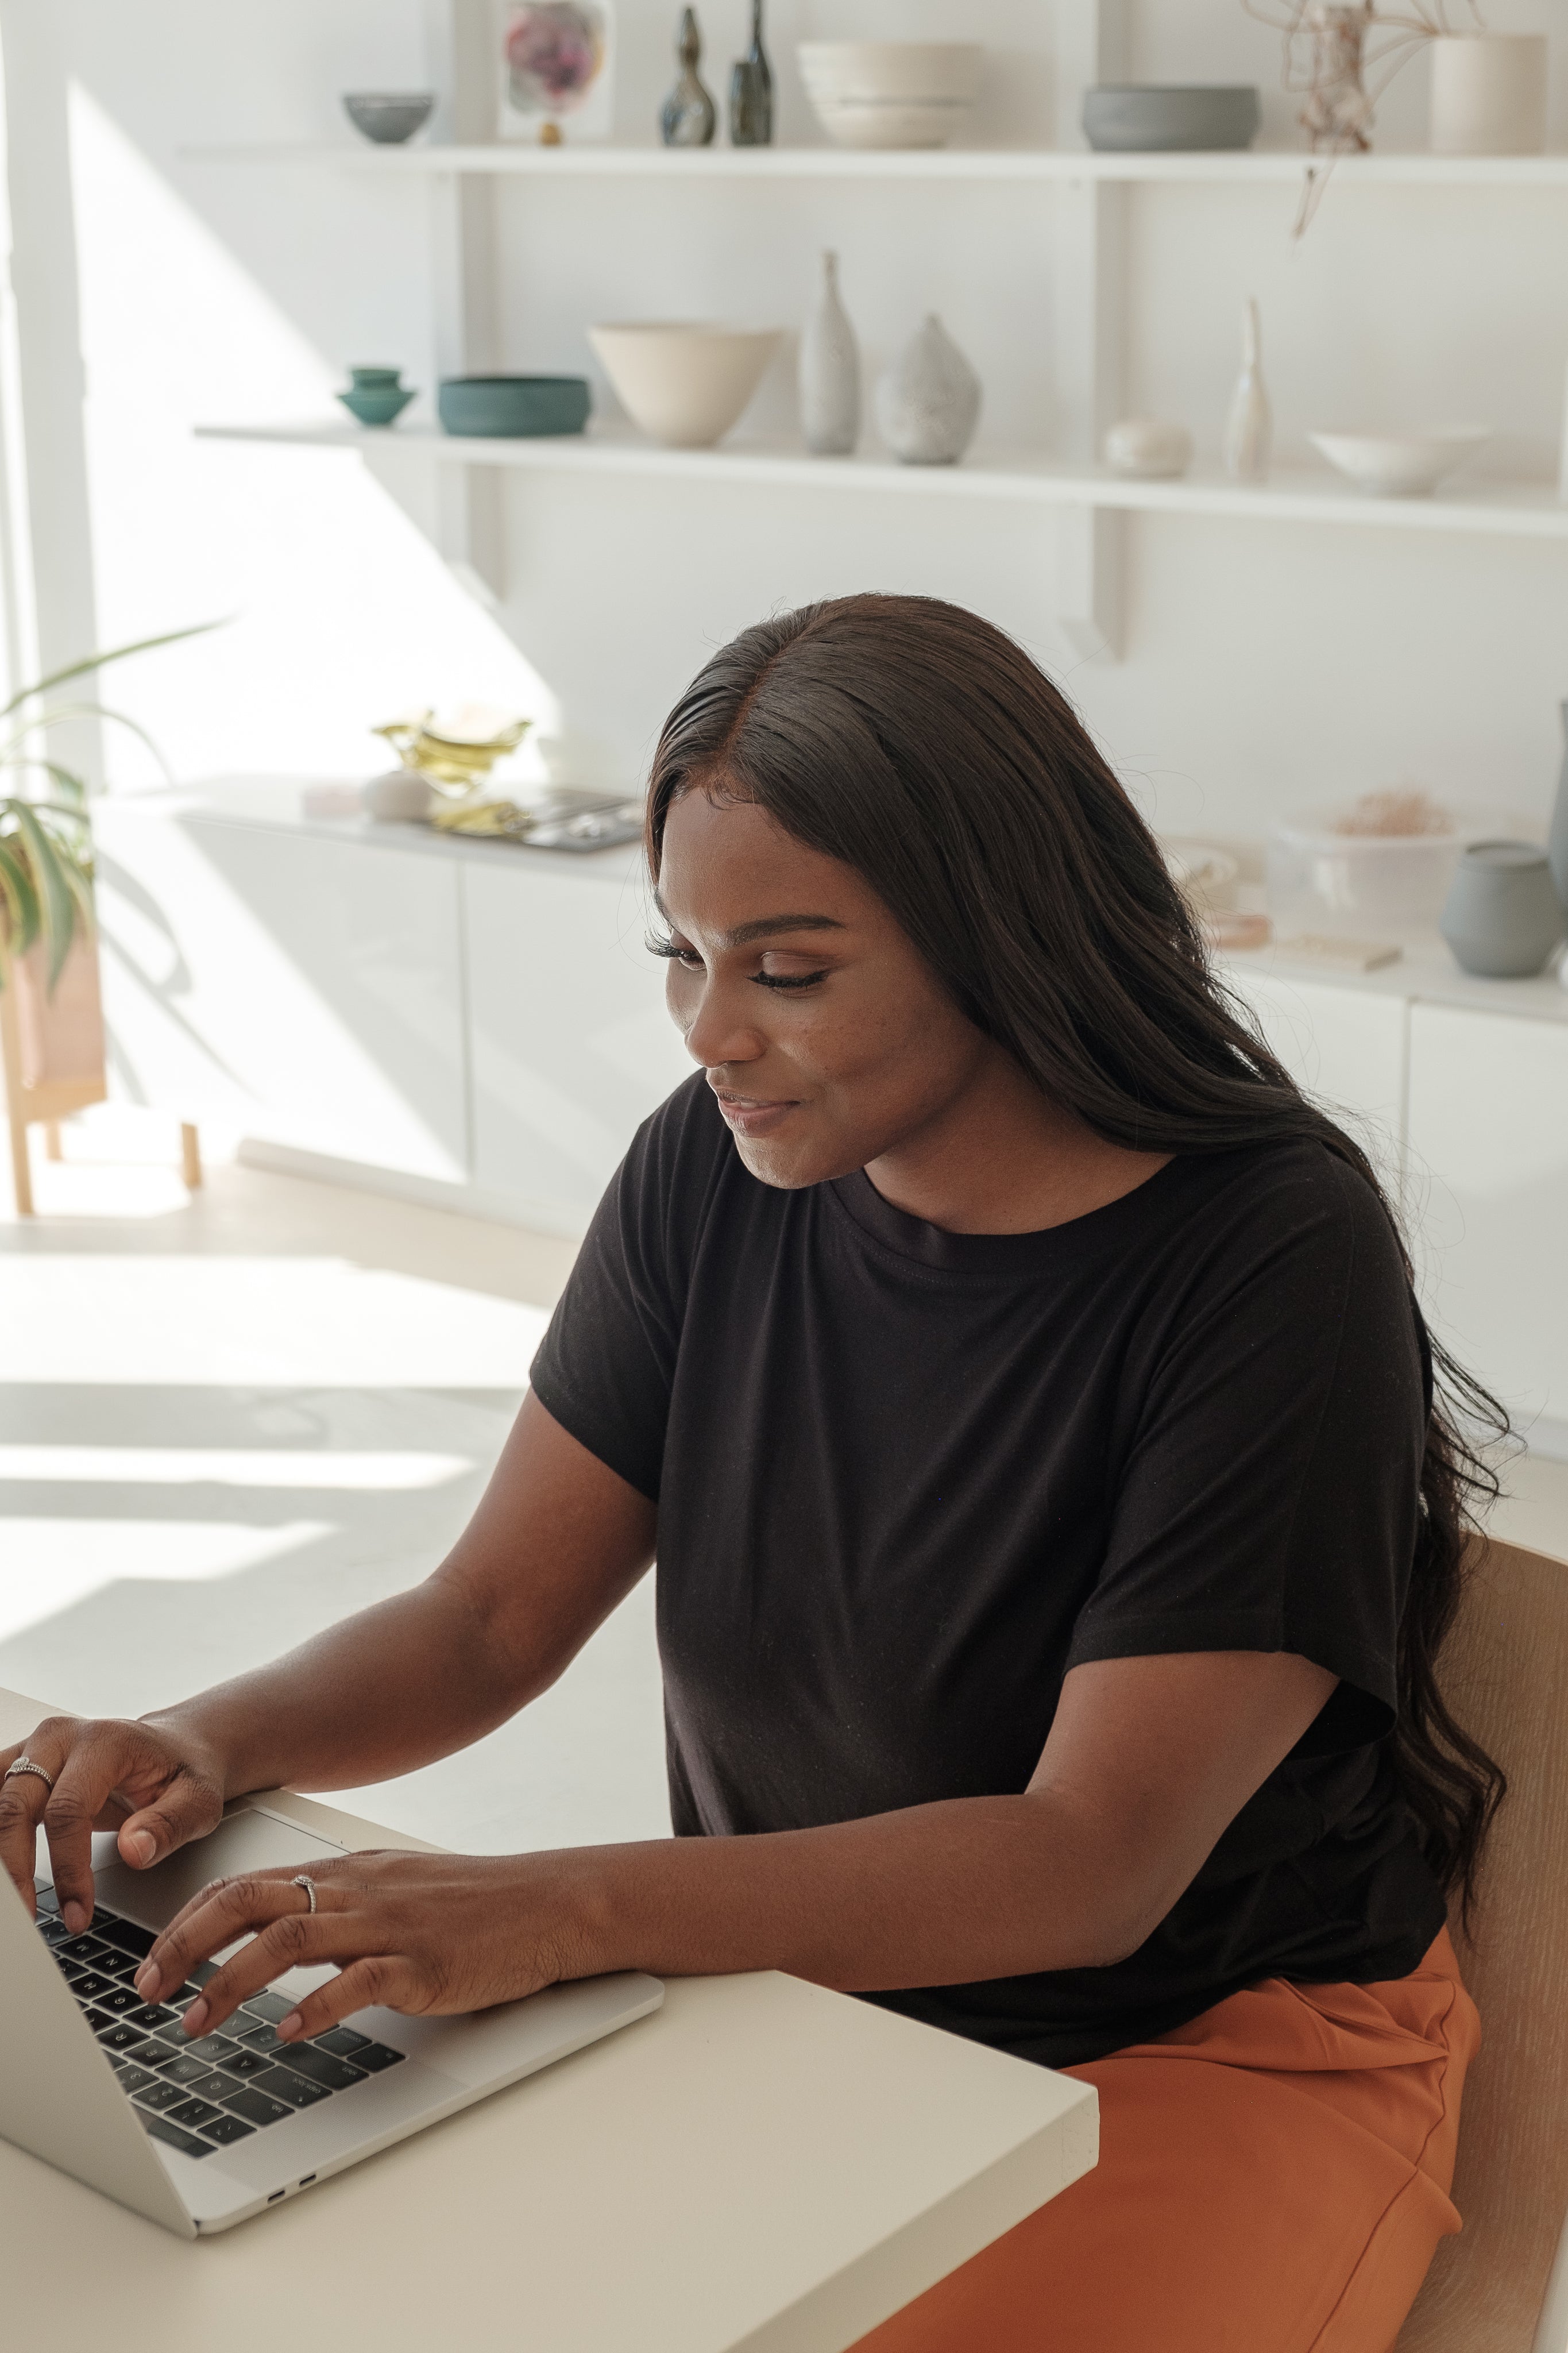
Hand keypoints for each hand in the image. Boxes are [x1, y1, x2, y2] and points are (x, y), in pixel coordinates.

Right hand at [0, 1715, 226, 1931]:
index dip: (68, 1867)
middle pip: (16, 1804)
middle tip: (28, 1919)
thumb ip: (169, 1825)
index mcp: (105, 1742)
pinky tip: (5, 1873)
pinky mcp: (20, 1765)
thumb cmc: (184, 1772)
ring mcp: (35, 1748)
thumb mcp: (198, 1799)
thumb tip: (134, 1852)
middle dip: (15, 1870)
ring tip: (11, 1904)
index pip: (68, 1809)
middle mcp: (61, 1738)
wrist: (174, 1746)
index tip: (78, 1913)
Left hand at [133, 1850, 595, 2043]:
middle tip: (148, 1989)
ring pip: (288, 1939)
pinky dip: (316, 2008)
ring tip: (196, 2022)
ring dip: (229, 1982)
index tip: (152, 1960)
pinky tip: (289, 2034)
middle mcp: (358, 1890)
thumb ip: (334, 1909)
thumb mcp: (392, 1890)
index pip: (246, 1884)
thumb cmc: (473, 1904)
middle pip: (249, 1901)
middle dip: (185, 1945)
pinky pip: (359, 1982)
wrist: (549, 1903)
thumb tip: (267, 1942)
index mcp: (346, 1873)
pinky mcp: (424, 1963)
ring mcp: (390, 1924)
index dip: (187, 1921)